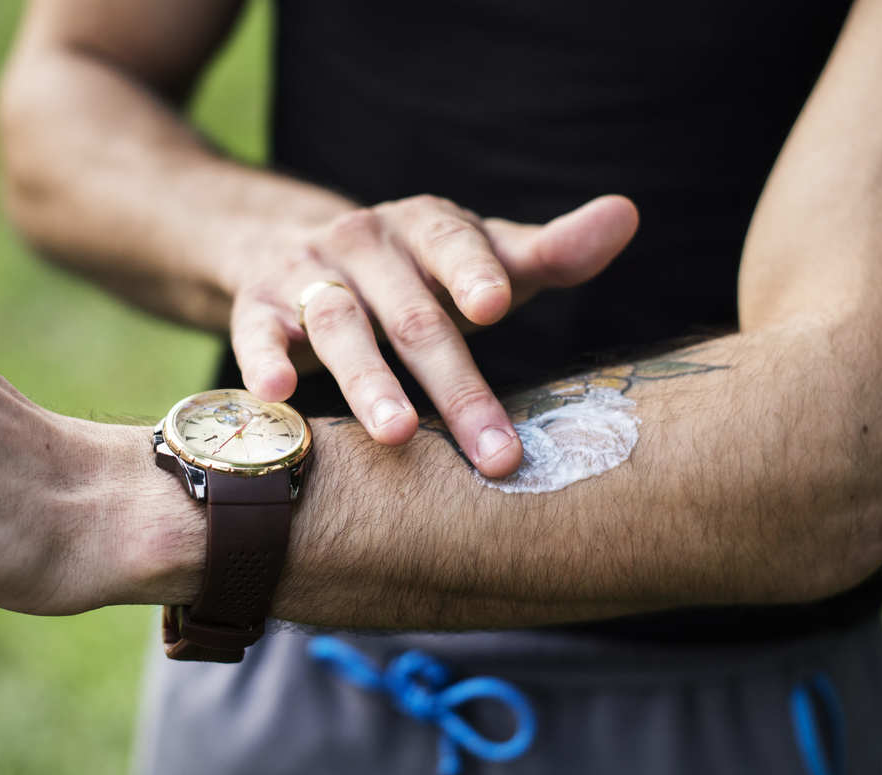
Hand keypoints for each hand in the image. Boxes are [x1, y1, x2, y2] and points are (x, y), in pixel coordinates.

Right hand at [223, 194, 638, 475]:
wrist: (286, 245)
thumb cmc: (413, 271)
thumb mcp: (477, 257)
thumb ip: (548, 251)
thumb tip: (626, 214)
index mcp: (425, 225)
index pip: (452, 243)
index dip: (471, 272)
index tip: (495, 306)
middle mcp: (364, 243)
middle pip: (411, 314)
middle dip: (453, 384)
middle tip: (492, 452)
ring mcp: (305, 273)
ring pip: (336, 325)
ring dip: (366, 381)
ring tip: (395, 435)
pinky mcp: (255, 306)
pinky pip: (255, 334)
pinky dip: (262, 361)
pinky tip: (277, 394)